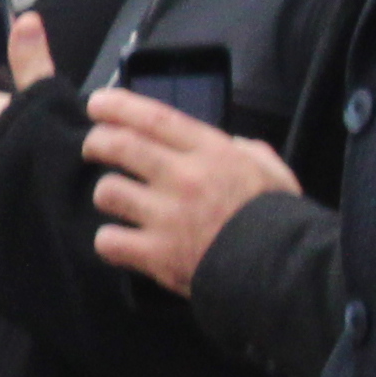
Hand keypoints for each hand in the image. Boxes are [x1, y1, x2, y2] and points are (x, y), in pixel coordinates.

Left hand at [84, 95, 296, 292]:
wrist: (282, 271)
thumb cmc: (278, 220)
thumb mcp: (271, 171)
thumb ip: (245, 151)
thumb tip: (230, 145)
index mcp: (212, 153)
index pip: (155, 117)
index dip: (119, 106)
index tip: (98, 104)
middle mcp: (184, 177)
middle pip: (119, 146)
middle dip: (96, 142)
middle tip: (93, 147)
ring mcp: (167, 216)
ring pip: (108, 191)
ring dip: (106, 194)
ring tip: (116, 200)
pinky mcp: (157, 254)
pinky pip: (109, 241)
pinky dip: (109, 241)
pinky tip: (121, 242)